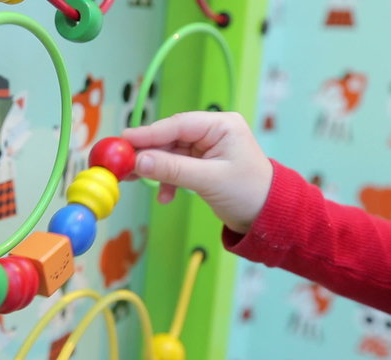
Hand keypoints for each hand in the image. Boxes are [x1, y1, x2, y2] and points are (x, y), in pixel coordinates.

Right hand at [121, 111, 272, 233]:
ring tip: (135, 181)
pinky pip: (175, 166)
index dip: (148, 133)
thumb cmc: (249, 194)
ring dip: (154, 169)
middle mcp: (212, 132)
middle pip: (169, 138)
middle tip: (122, 164)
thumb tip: (139, 161)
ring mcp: (206, 148)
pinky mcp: (201, 164)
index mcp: (221, 125)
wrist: (268, 218)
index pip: (177, 125)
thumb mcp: (208, 180)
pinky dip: (167, 180)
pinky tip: (165, 196)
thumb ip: (172, 169)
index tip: (124, 141)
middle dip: (147, 153)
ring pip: (169, 153)